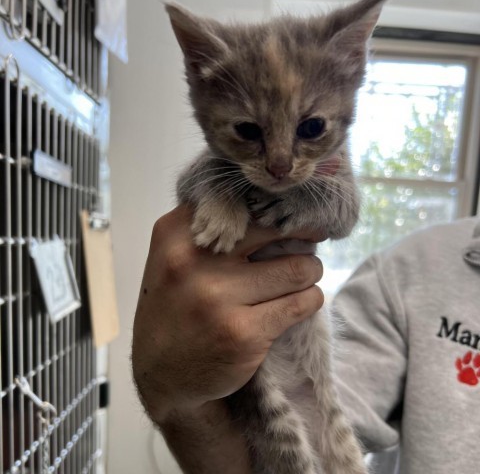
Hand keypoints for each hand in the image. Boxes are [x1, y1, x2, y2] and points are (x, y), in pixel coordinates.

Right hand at [131, 205, 324, 423]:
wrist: (161, 374)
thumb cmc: (175, 308)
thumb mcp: (173, 257)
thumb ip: (208, 228)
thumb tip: (270, 206)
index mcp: (175, 232)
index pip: (241, 201)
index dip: (272, 207)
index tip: (286, 216)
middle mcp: (192, 259)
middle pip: (275, 229)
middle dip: (300, 236)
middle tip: (307, 244)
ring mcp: (218, 297)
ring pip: (298, 267)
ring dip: (309, 271)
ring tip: (303, 277)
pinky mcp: (243, 332)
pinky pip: (303, 302)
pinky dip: (311, 299)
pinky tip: (301, 302)